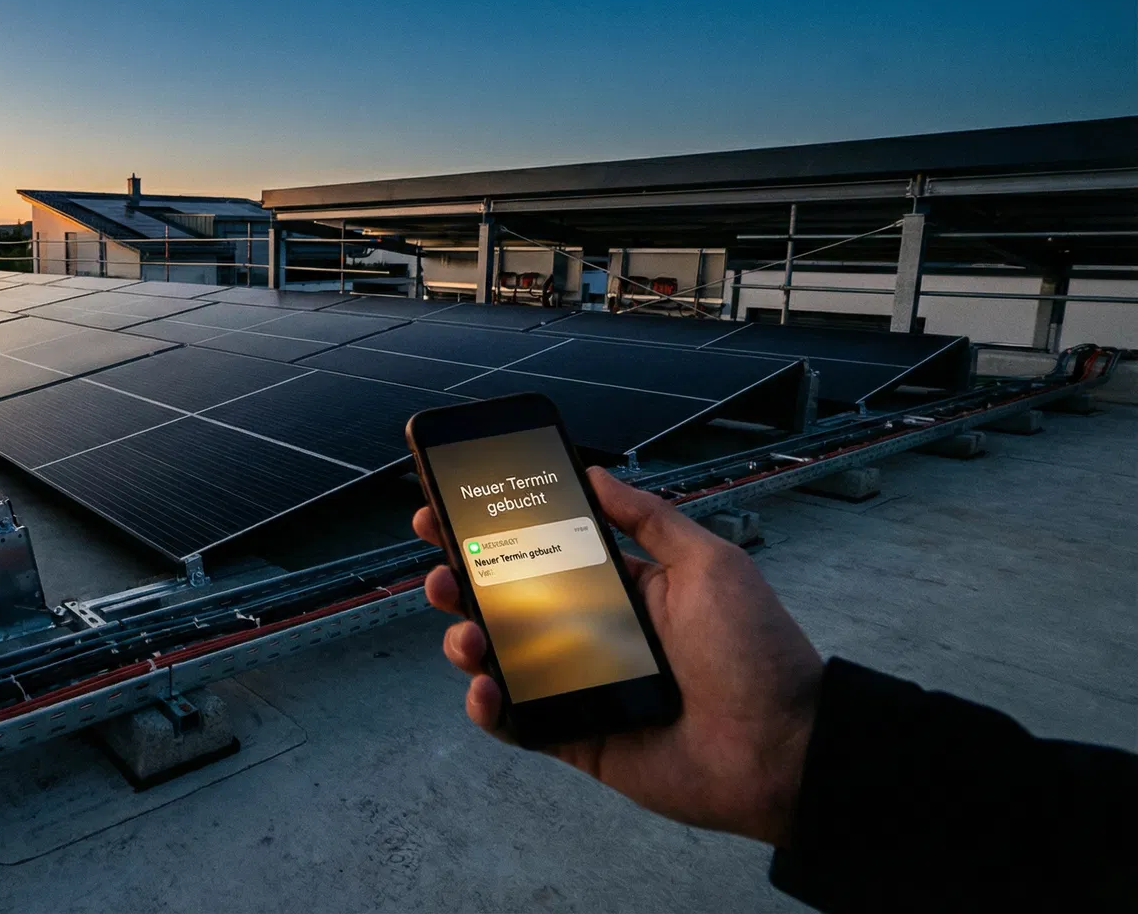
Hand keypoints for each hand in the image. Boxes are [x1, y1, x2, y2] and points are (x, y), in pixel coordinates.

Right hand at [416, 466, 822, 846]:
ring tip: (465, 633)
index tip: (453, 510)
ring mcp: (580, 687)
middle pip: (507, 603)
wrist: (783, 749)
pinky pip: (516, 721)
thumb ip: (649, 519)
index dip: (497, 533)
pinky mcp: (575, 736)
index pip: (543, 553)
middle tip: (440, 567)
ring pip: (500, 659)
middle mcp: (593, 634)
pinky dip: (488, 706)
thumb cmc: (756, 653)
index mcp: (622, 589)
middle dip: (463, 581)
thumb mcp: (710, 564)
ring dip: (466, 641)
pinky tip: (486, 688)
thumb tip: (597, 474)